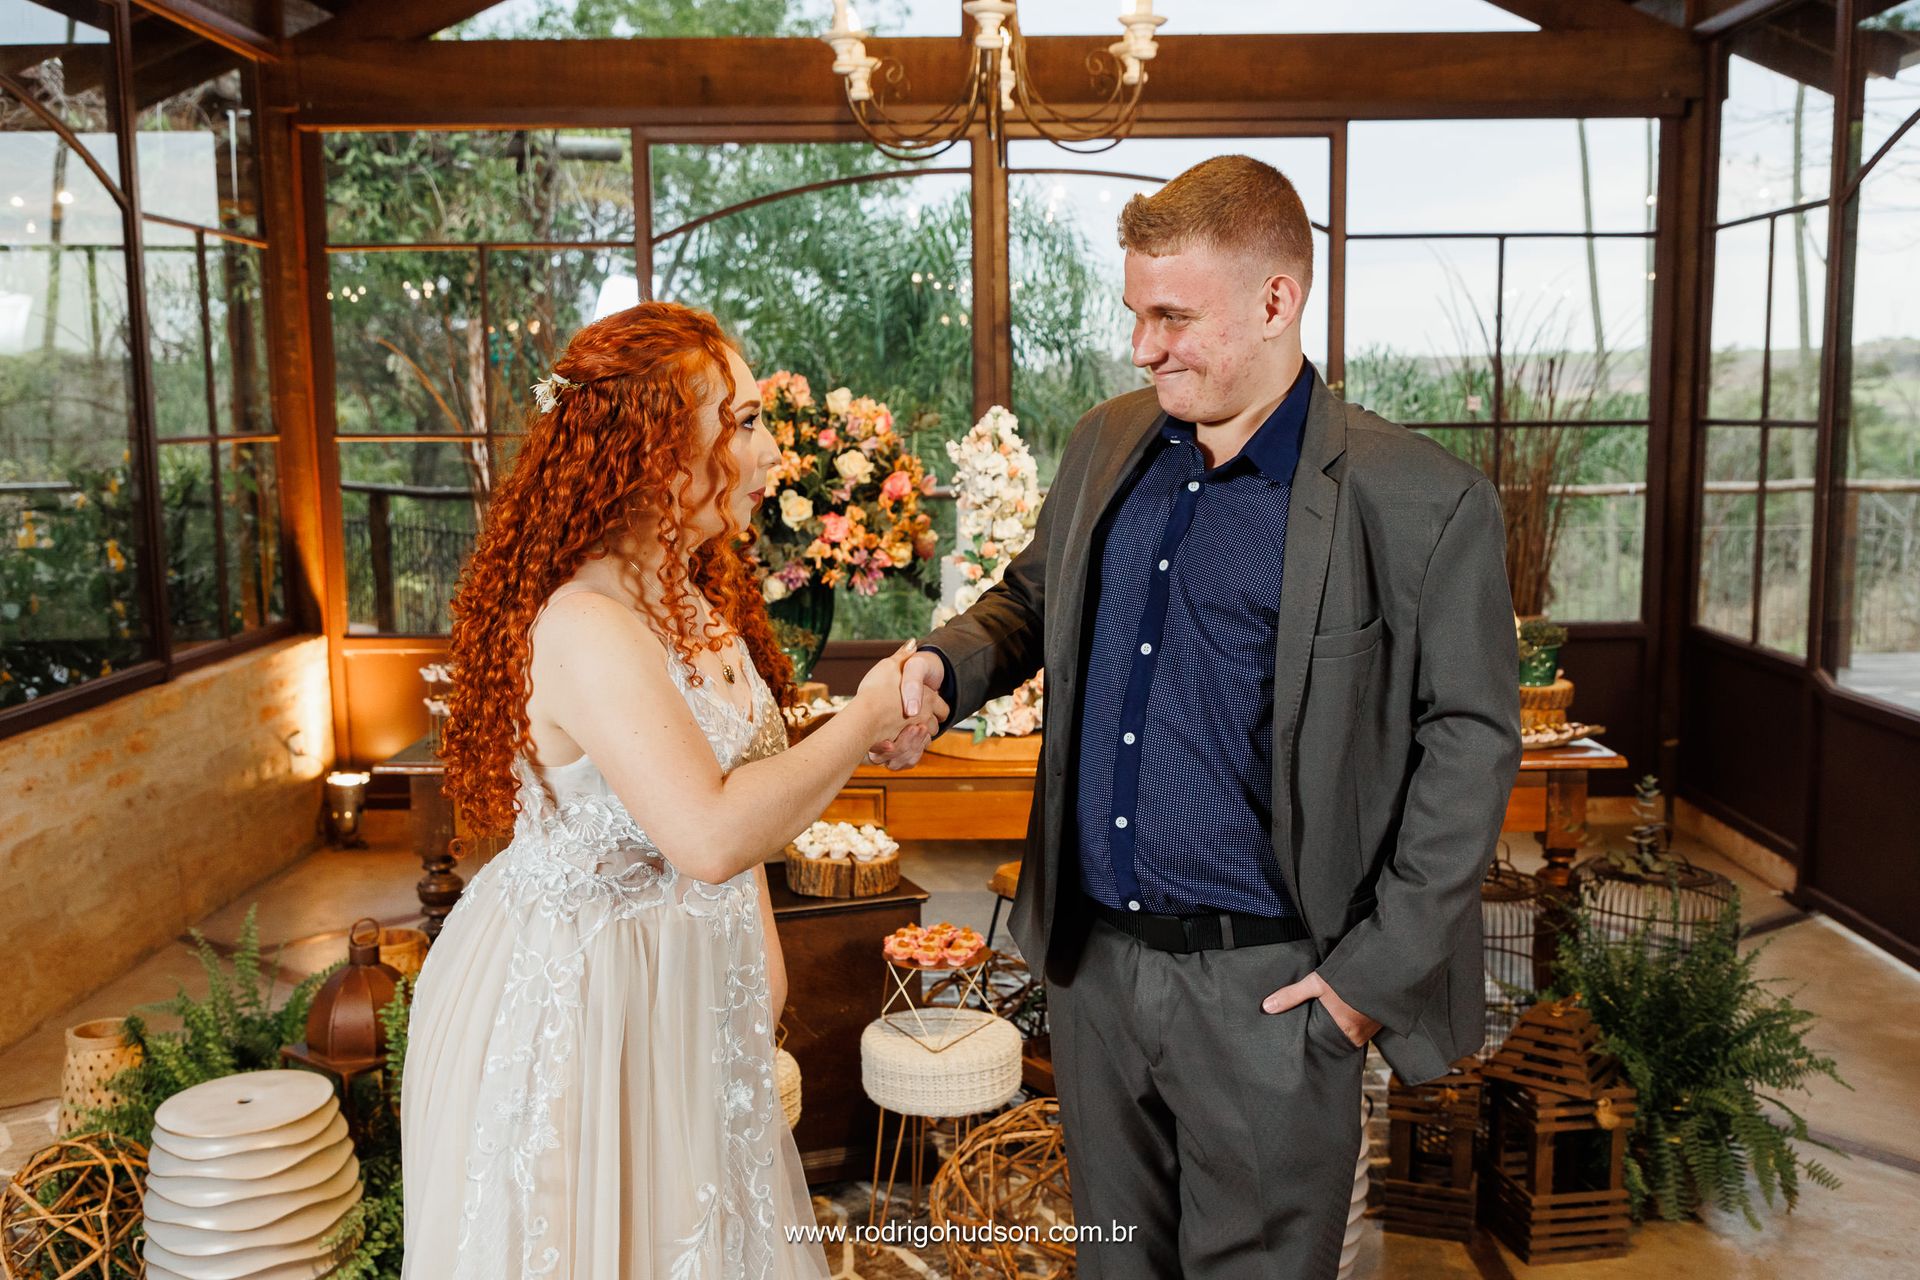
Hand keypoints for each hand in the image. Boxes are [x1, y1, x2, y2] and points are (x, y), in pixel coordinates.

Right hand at [853, 641, 944, 752]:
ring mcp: (914, 736)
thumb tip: (913, 642)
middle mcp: (924, 718)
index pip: (943, 708)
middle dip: (927, 725)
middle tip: (914, 720)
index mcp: (927, 699)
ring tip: (903, 731)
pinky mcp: (902, 751)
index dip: (938, 708)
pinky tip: (896, 743)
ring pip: (923, 742)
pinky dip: (907, 751)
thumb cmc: (876, 690)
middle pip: (934, 727)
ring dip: (916, 738)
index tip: (928, 707)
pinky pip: (911, 756)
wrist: (863, 717)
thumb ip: (903, 655)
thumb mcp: (890, 665)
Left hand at [1261, 971, 1381, 1048]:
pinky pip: (1360, 1024)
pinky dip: (1351, 1017)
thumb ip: (1292, 996)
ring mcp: (1372, 1028)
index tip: (1302, 1033)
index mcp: (1346, 1032)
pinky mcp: (1379, 1020)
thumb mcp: (1318, 983)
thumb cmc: (1352, 974)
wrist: (1388, 963)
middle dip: (1325, 1031)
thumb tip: (1267, 1007)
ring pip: (1348, 1030)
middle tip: (1315, 1019)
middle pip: (1336, 1038)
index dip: (1313, 1037)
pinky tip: (1345, 1007)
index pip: (1324, 1044)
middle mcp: (1361, 1035)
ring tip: (1330, 1012)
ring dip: (1340, 1023)